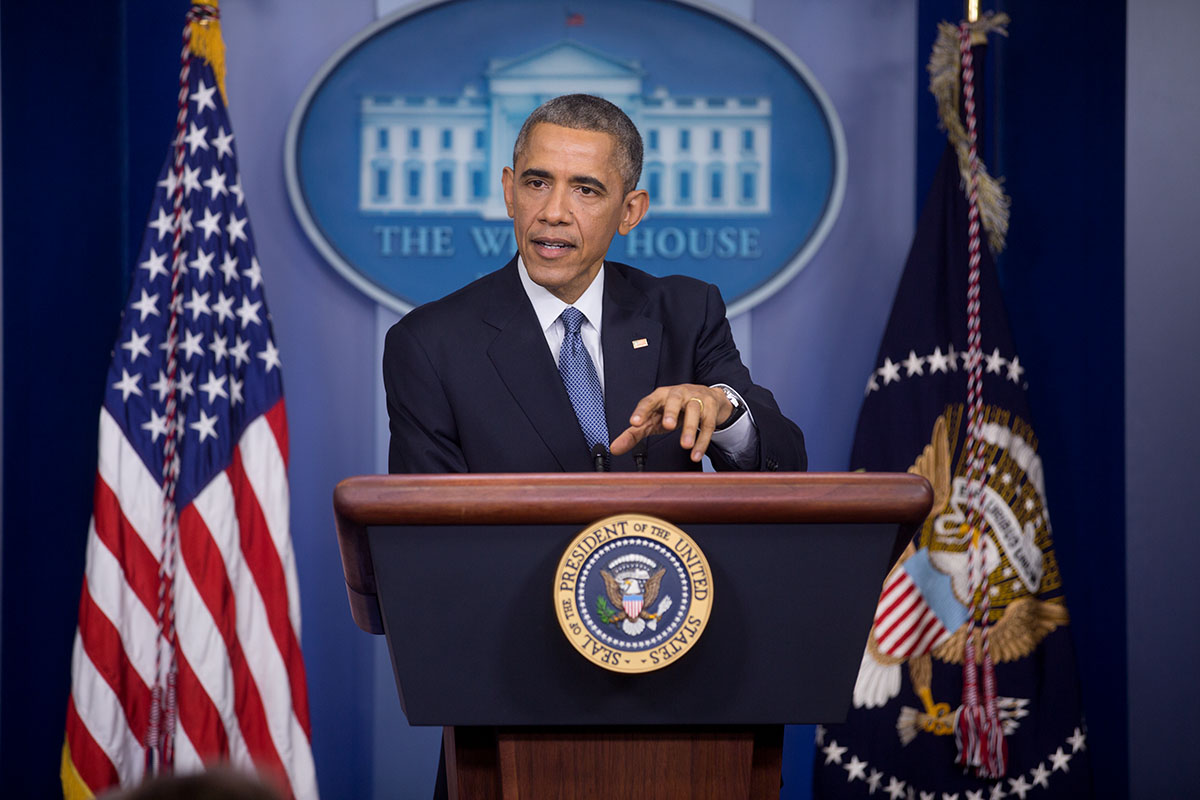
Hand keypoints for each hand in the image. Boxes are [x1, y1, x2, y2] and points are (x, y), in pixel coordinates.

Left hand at [609, 384, 732, 462]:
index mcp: (660, 396)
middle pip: (674, 400)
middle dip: (671, 412)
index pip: (648, 401)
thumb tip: (614, 449)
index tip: (634, 423)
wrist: (707, 398)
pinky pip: (708, 425)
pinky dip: (702, 441)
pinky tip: (695, 454)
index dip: (641, 411)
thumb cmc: (673, 410)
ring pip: (694, 411)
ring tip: (685, 446)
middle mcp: (678, 394)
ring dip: (690, 429)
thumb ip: (634, 434)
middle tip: (667, 426)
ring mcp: (696, 399)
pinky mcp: (710, 408)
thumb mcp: (653, 420)